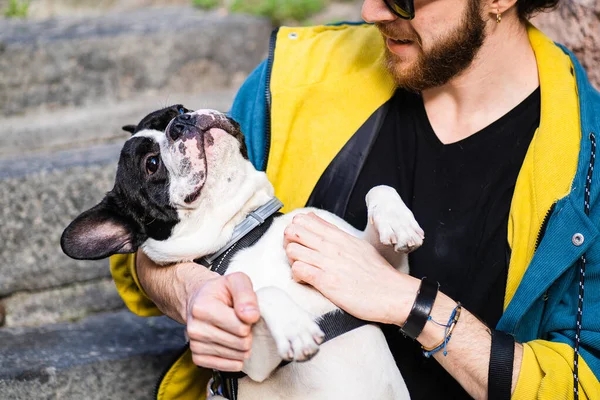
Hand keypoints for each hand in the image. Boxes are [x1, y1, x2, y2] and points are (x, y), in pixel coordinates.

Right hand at [186, 272, 259, 370]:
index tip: (243, 312)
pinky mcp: (197, 358)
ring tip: (234, 331)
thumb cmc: (220, 291)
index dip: (249, 320)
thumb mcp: (236, 281)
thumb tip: (252, 316)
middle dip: (247, 333)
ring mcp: (194, 345)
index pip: (241, 327)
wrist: (199, 300)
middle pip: (240, 343)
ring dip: (242, 345)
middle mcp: (195, 328)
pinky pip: (227, 366)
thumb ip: (246, 295)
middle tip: (240, 322)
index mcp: (202, 307)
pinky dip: (234, 357)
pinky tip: (231, 344)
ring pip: (236, 356)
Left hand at [284, 212, 418, 324]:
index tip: (300, 241)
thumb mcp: (359, 247)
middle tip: (296, 255)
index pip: (306, 219)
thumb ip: (340, 238)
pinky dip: (296, 276)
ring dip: (292, 260)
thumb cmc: (377, 274)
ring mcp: (328, 263)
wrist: (392, 294)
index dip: (296, 229)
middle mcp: (332, 246)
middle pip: (294, 231)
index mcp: (339, 236)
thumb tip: (324, 231)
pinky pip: (298, 270)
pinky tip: (305, 281)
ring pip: (292, 249)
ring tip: (302, 269)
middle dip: (289, 242)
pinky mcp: (326, 281)